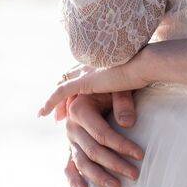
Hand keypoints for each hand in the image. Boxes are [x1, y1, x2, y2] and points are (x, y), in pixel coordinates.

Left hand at [37, 50, 153, 118]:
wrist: (144, 65)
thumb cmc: (143, 73)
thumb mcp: (130, 88)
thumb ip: (124, 102)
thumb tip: (127, 123)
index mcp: (100, 64)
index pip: (81, 75)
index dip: (75, 88)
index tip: (73, 103)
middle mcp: (89, 66)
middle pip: (68, 79)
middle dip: (63, 97)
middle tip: (61, 115)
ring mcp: (85, 73)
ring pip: (63, 88)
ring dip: (56, 103)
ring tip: (55, 118)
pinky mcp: (84, 81)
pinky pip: (60, 92)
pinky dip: (51, 102)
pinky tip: (43, 113)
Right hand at [59, 92, 142, 186]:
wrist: (100, 84)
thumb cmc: (113, 84)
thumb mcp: (119, 86)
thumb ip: (123, 102)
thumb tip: (128, 124)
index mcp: (79, 109)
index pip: (101, 134)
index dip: (121, 145)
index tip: (140, 155)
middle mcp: (71, 125)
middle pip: (93, 151)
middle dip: (115, 164)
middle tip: (135, 175)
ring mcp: (70, 138)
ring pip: (81, 162)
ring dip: (98, 177)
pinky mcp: (71, 146)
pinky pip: (69, 165)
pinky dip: (74, 179)